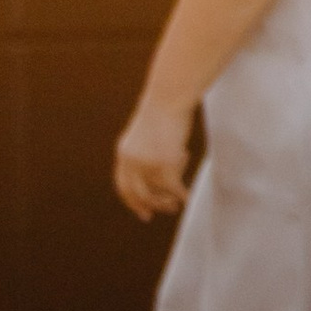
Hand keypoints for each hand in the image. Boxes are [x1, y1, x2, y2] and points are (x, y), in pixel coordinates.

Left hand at [114, 92, 192, 221]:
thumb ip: (148, 153)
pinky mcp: (165, 163)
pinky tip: (187, 197)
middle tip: (167, 210)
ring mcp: (147, 163)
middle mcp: (131, 161)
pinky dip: (181, 195)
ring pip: (157, 191)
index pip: (123, 185)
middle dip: (151, 205)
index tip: (144, 213)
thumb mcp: (148, 134)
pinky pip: (173, 187)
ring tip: (178, 202)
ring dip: (168, 200)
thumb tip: (163, 173)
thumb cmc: (163, 111)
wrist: (168, 97)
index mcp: (124, 153)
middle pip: (138, 194)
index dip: (133, 201)